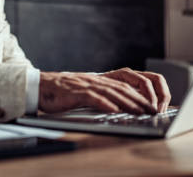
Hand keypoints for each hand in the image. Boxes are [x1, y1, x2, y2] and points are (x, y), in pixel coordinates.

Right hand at [38, 71, 160, 114]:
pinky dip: (104, 103)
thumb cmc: (62, 92)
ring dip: (127, 102)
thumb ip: (100, 96)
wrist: (40, 87)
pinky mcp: (75, 92)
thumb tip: (117, 107)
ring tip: (139, 111)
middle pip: (122, 88)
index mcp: (99, 80)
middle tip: (152, 110)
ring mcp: (86, 85)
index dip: (140, 94)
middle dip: (139, 100)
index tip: (151, 105)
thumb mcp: (85, 92)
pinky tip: (114, 109)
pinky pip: (93, 97)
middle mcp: (95, 80)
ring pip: (111, 92)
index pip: (125, 85)